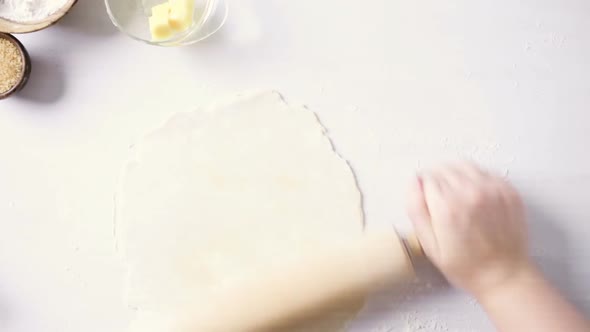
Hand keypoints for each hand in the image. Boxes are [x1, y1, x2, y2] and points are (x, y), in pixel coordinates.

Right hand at [407, 162, 530, 298]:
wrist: (503, 275)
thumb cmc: (467, 265)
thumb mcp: (429, 244)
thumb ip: (416, 209)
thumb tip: (414, 183)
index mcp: (448, 206)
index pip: (427, 177)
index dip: (424, 188)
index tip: (428, 201)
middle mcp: (471, 192)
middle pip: (444, 168)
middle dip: (438, 181)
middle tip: (441, 202)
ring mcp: (492, 189)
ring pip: (464, 165)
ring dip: (455, 175)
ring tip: (456, 197)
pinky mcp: (508, 190)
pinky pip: (485, 172)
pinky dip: (475, 179)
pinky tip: (474, 197)